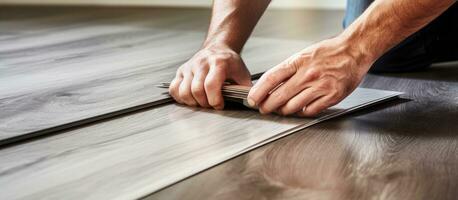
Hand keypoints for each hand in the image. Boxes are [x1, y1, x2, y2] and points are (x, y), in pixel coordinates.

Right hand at [169, 44, 251, 109]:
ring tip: (201, 102)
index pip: (211, 85)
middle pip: (196, 90)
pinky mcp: (181, 70)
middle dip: (204, 103)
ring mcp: (189, 66)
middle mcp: (201, 63)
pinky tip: (189, 98)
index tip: (219, 105)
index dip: (214, 100)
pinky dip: (180, 97)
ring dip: (192, 102)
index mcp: (218, 63)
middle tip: (210, 104)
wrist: (218, 48)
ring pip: (183, 91)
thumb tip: (251, 102)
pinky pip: (174, 88)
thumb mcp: (242, 73)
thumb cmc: (230, 63)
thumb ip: (245, 88)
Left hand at [247, 37, 372, 116]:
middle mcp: (308, 75)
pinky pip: (310, 111)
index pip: (271, 78)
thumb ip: (287, 69)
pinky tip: (301, 107)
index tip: (252, 99)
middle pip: (279, 96)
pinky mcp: (331, 96)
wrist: (354, 50)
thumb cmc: (328, 52)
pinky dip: (303, 112)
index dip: (258, 91)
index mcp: (298, 62)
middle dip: (267, 106)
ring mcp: (320, 86)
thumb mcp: (303, 55)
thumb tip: (269, 84)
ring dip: (284, 110)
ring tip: (282, 109)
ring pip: (293, 107)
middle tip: (264, 109)